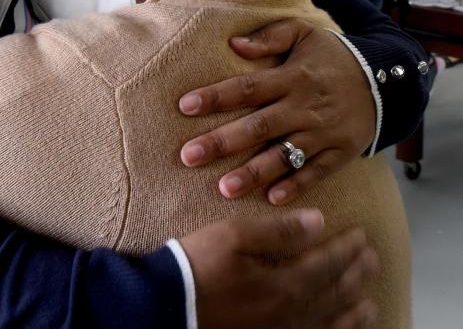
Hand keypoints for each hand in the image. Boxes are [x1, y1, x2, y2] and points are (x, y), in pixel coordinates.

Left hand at [179, 19, 374, 204]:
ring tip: (224, 189)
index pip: (247, 88)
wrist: (386, 80)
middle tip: (188, 156)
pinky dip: (296, 186)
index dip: (216, 97)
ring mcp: (323, 133)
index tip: (184, 106)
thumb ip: (270, 36)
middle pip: (258, 126)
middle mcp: (304, 107)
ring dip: (254, 173)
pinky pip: (316, 173)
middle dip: (222, 142)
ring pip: (283, 156)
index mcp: (291, 77)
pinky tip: (272, 200)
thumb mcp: (304, 33)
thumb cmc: (331, 56)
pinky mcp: (340, 153)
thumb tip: (233, 44)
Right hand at [180, 209, 378, 328]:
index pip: (326, 263)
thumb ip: (277, 231)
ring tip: (368, 302)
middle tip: (373, 260)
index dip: (345, 248)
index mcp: (284, 284)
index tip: (361, 234)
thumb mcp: (233, 236)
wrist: (167, 305)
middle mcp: (290, 314)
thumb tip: (318, 222)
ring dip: (351, 311)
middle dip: (355, 274)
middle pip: (333, 293)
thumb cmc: (197, 265)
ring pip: (328, 323)